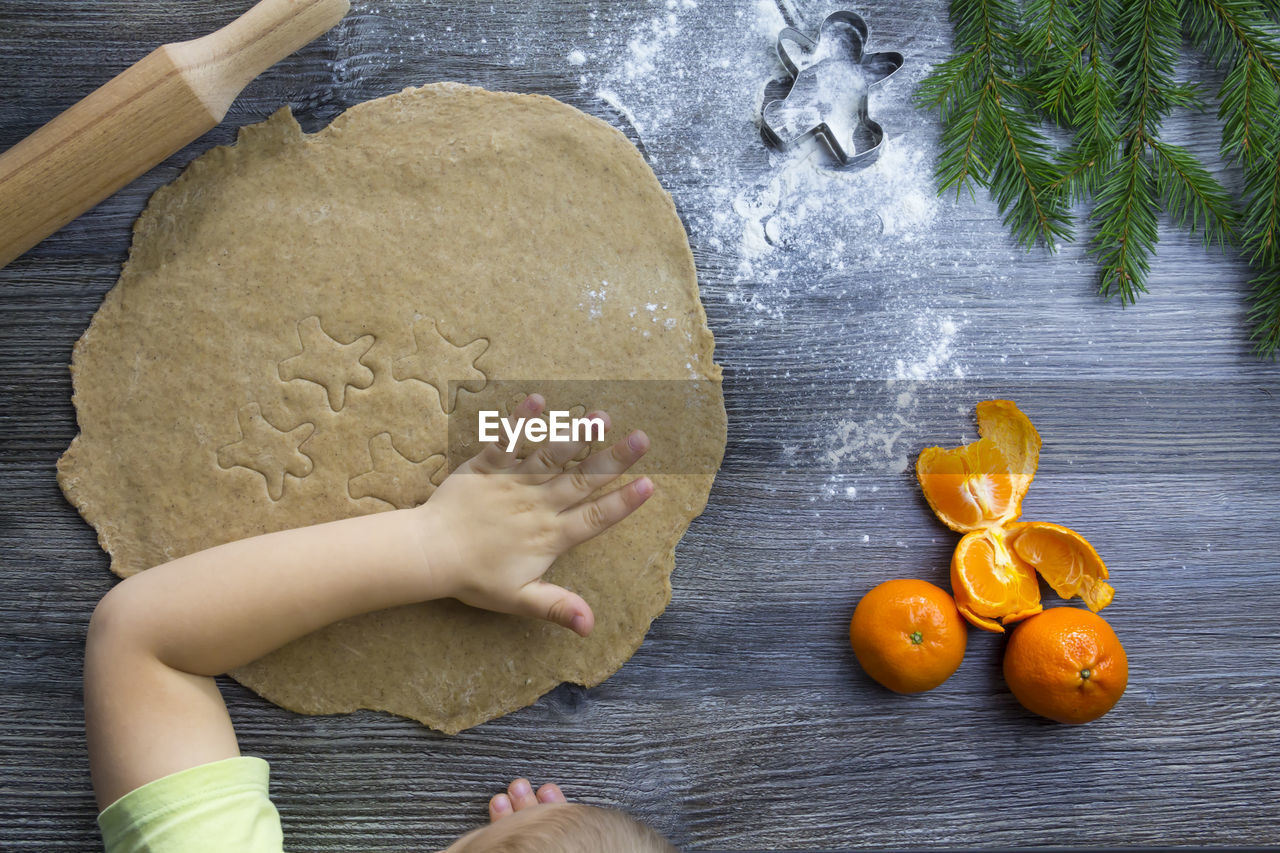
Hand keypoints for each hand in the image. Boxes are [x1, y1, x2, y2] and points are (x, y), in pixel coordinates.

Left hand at [413, 393, 652, 636]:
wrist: (429, 555)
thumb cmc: (475, 579)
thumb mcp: (519, 599)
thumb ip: (557, 607)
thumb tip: (590, 626)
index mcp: (549, 537)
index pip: (594, 519)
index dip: (622, 504)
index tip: (649, 485)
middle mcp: (536, 505)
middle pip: (581, 481)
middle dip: (613, 459)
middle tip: (642, 438)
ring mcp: (512, 483)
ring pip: (550, 456)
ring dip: (576, 435)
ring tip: (601, 416)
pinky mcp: (486, 468)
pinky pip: (505, 441)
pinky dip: (520, 421)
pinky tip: (538, 399)